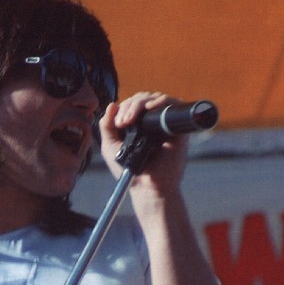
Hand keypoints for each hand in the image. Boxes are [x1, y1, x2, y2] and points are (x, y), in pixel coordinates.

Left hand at [99, 92, 188, 207]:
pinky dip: (161, 101)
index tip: (118, 123)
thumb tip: (113, 104)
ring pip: (155, 98)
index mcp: (138, 124)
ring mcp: (164, 123)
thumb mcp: (110, 146)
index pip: (132, 104)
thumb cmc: (129, 170)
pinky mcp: (177, 126)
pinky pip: (172, 104)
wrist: (147, 186)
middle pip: (143, 98)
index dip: (124, 107)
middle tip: (123, 122)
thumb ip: (106, 126)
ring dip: (140, 103)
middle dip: (130, 105)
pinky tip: (150, 109)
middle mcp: (152, 121)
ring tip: (131, 119)